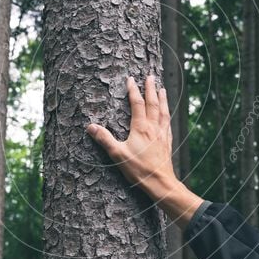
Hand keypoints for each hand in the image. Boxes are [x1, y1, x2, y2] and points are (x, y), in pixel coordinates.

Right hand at [85, 74, 204, 228]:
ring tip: (162, 88)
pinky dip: (167, 113)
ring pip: (163, 111)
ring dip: (162, 98)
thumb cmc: (139, 169)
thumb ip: (104, 139)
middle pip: (153, 103)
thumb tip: (90, 126)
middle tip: (150, 76)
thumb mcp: (118, 154)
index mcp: (141, 127)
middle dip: (150, 88)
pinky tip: (167, 113)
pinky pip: (168, 122)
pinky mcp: (167, 142)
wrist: (160, 182)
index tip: (130, 79)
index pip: (137, 103)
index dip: (133, 90)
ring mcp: (162, 134)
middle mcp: (153, 127)